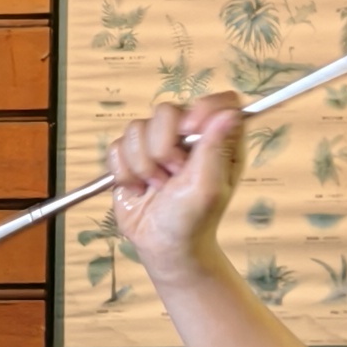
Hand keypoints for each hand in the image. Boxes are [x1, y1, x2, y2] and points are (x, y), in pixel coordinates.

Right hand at [106, 92, 244, 284]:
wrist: (161, 245)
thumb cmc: (192, 221)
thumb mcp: (208, 187)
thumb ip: (215, 147)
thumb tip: (229, 112)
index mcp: (218, 140)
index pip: (218, 102)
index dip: (202, 109)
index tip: (190, 132)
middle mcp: (189, 136)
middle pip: (167, 110)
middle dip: (163, 148)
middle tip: (173, 175)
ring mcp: (158, 144)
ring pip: (136, 128)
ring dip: (143, 165)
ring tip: (156, 186)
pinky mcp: (131, 156)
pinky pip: (117, 146)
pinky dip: (125, 172)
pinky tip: (139, 188)